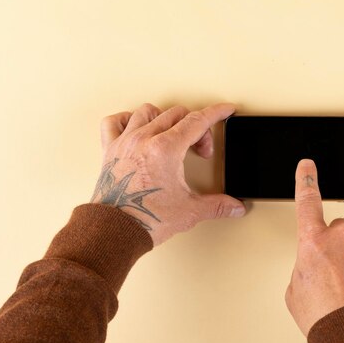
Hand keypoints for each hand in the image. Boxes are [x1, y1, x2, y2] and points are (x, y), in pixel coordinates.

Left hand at [92, 102, 245, 245]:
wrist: (115, 231)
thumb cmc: (145, 219)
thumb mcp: (189, 211)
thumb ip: (216, 205)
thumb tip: (234, 206)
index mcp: (166, 149)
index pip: (197, 121)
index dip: (216, 113)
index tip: (225, 110)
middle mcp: (144, 140)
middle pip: (177, 115)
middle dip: (196, 128)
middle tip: (200, 149)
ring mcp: (125, 143)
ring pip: (148, 112)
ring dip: (165, 119)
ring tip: (173, 135)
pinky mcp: (109, 151)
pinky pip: (114, 122)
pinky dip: (128, 120)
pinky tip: (137, 129)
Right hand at [285, 159, 343, 335]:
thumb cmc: (324, 316)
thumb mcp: (295, 291)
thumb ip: (304, 267)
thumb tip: (315, 268)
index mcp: (313, 241)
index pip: (307, 201)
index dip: (306, 180)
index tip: (307, 166)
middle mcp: (342, 237)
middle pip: (337, 231)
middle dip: (334, 247)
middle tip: (332, 275)